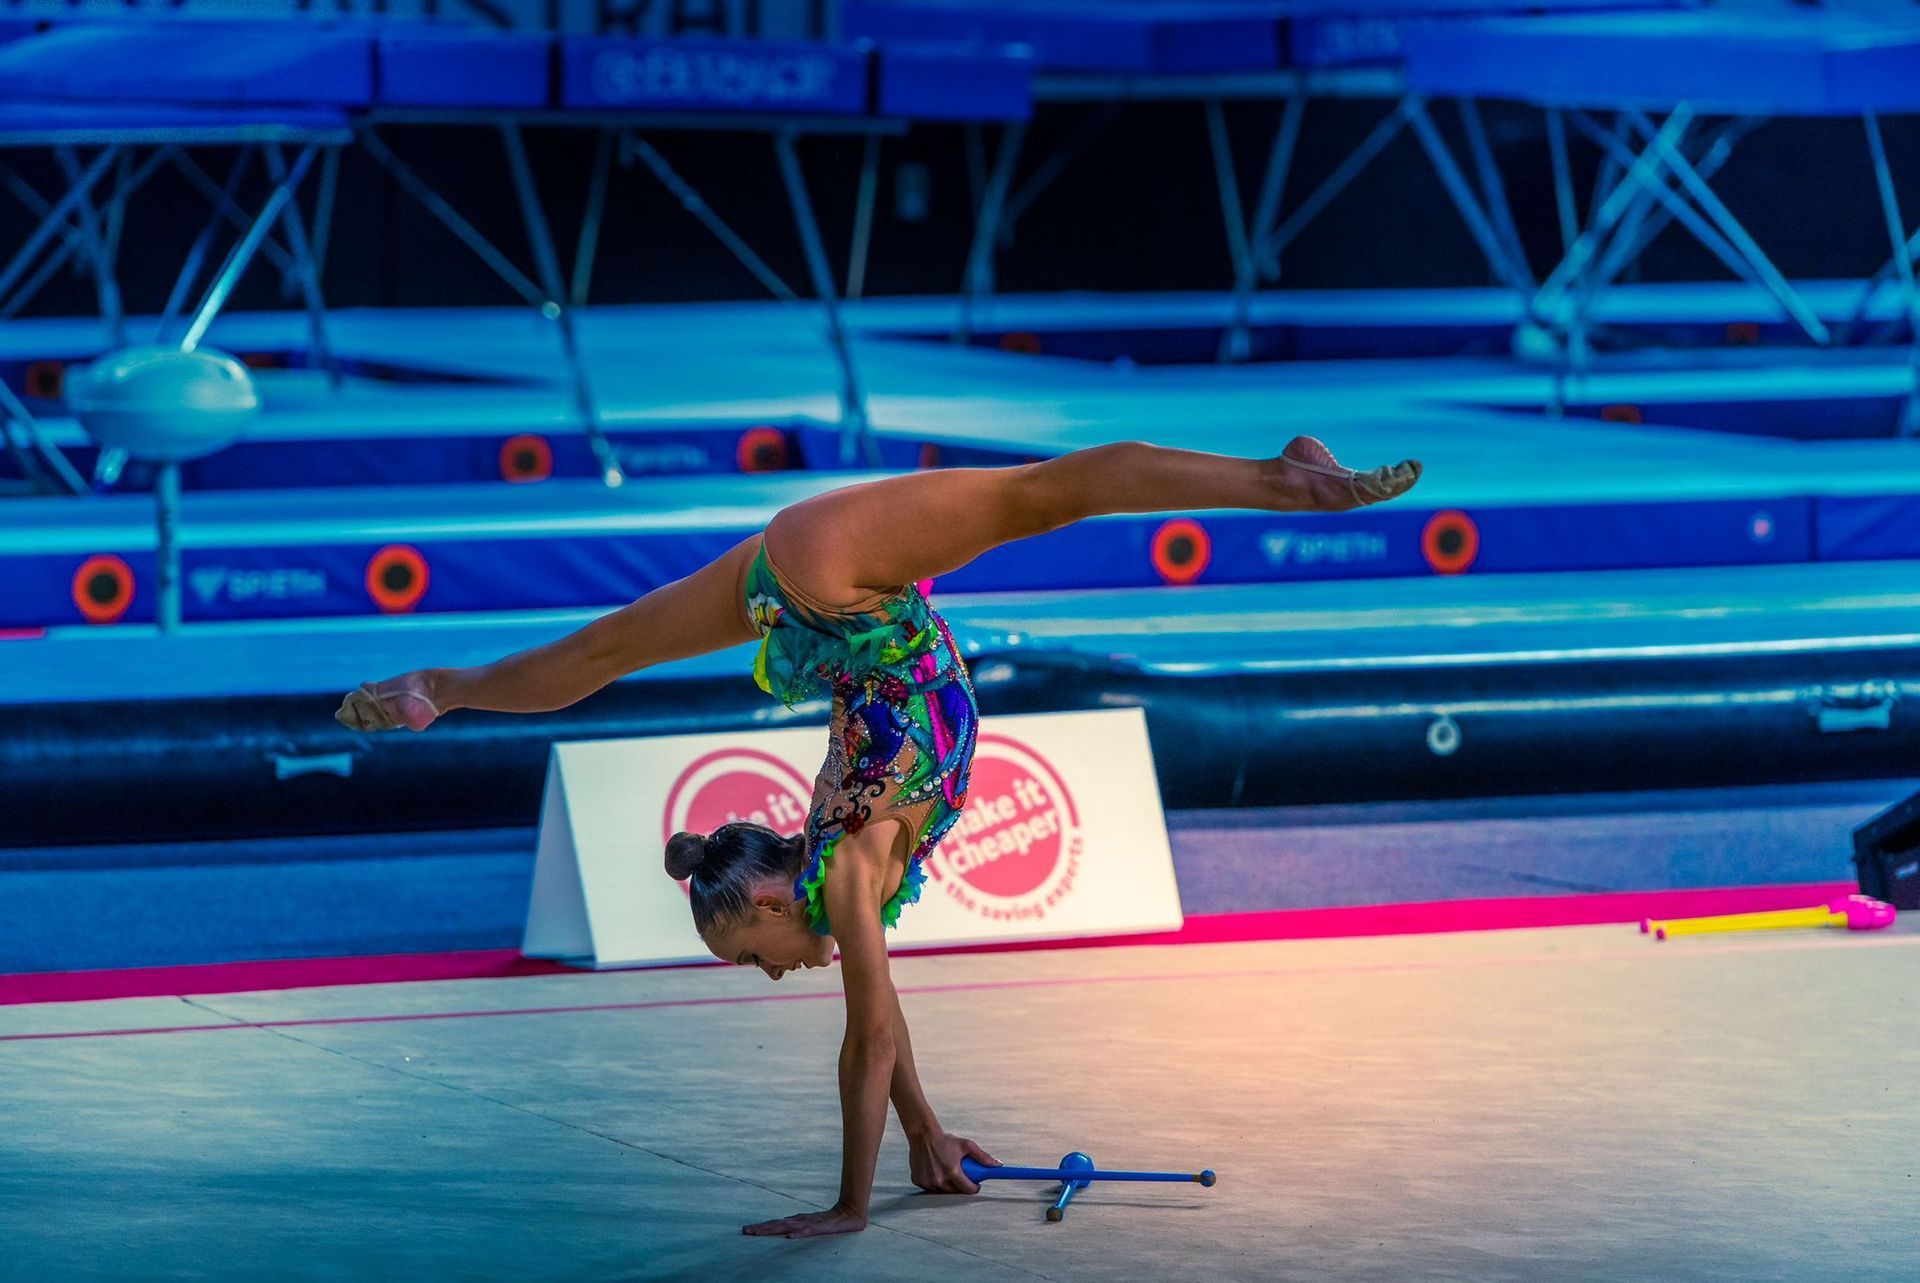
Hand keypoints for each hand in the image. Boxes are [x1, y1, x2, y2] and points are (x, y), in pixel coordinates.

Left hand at [742, 1204, 868, 1237]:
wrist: (850, 1213)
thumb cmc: (829, 1221)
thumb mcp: (811, 1226)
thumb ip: (799, 1228)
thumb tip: (784, 1233)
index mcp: (797, 1221)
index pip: (775, 1224)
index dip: (761, 1227)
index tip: (745, 1230)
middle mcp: (800, 1220)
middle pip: (777, 1224)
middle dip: (761, 1228)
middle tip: (745, 1231)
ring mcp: (810, 1223)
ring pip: (788, 1227)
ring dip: (773, 1230)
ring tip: (759, 1233)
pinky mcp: (821, 1227)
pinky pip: (808, 1231)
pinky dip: (798, 1233)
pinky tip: (789, 1236)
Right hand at [909, 1131, 998, 1193]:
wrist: (923, 1134)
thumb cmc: (946, 1140)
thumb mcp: (967, 1145)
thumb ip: (983, 1157)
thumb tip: (998, 1165)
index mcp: (952, 1172)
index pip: (968, 1190)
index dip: (974, 1187)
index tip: (975, 1184)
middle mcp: (939, 1180)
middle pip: (955, 1192)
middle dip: (960, 1186)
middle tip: (960, 1175)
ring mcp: (927, 1182)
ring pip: (942, 1192)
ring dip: (947, 1185)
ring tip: (947, 1171)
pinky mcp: (918, 1181)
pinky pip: (930, 1188)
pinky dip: (934, 1183)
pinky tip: (935, 1171)